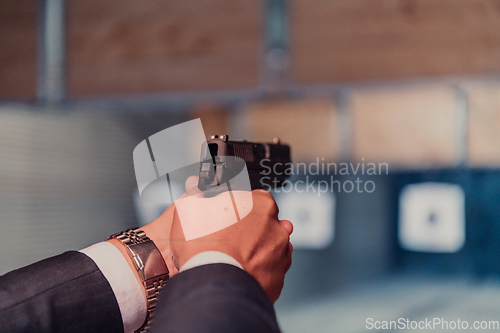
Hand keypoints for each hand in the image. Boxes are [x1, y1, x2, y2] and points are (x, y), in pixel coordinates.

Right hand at [170, 177, 292, 302]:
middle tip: (227, 239)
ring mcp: (280, 254)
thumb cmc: (203, 247)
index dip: (236, 208)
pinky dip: (257, 271)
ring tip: (233, 257)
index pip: (252, 199)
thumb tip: (196, 186)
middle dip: (249, 228)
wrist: (214, 286)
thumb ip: (196, 193)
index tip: (226, 216)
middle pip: (263, 223)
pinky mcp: (277, 279)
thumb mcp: (189, 208)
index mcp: (260, 204)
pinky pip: (268, 271)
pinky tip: (240, 271)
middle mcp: (276, 227)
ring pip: (268, 247)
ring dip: (255, 250)